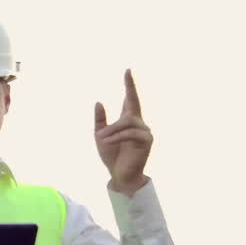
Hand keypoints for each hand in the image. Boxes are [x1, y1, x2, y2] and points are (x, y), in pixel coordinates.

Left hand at [94, 69, 152, 194]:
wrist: (119, 174)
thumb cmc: (111, 155)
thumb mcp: (100, 135)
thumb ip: (100, 120)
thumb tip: (99, 101)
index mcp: (128, 120)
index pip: (130, 98)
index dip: (129, 85)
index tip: (127, 70)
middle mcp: (139, 123)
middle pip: (132, 104)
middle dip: (126, 96)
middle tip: (111, 113)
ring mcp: (145, 131)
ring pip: (128, 121)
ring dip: (113, 130)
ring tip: (102, 139)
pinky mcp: (147, 141)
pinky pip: (130, 133)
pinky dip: (117, 136)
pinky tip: (109, 142)